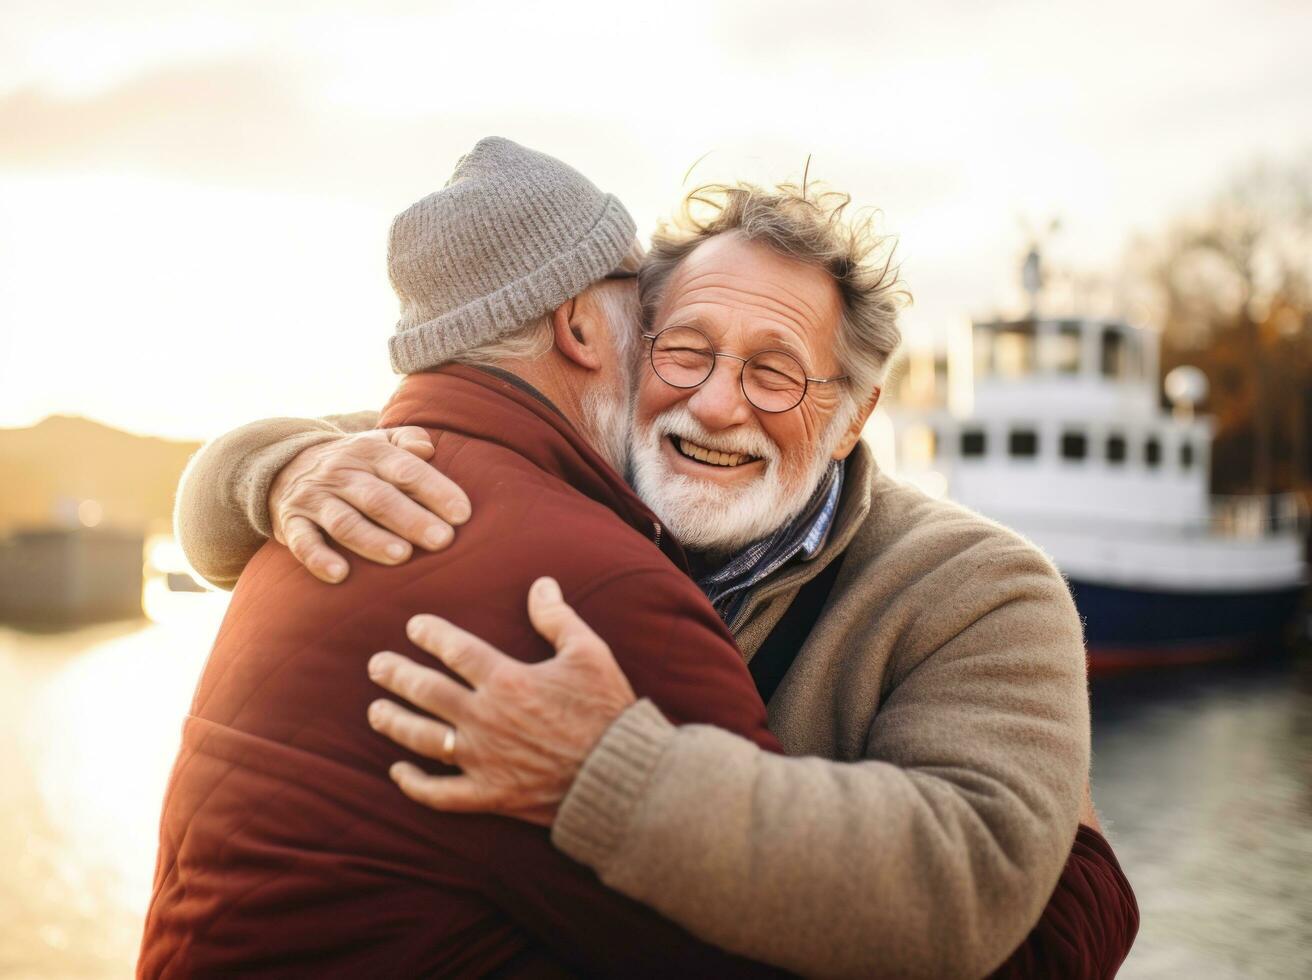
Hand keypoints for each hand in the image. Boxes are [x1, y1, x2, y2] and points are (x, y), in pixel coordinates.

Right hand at [269, 427, 470, 583]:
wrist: (284, 465)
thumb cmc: (354, 463)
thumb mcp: (379, 443)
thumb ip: (407, 440)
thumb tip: (428, 448)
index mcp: (370, 452)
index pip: (406, 470)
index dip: (436, 490)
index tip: (462, 514)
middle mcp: (341, 473)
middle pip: (379, 498)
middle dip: (412, 519)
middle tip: (442, 540)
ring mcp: (315, 499)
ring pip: (345, 521)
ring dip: (372, 540)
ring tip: (401, 556)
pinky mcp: (291, 523)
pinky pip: (302, 542)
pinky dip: (319, 558)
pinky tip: (340, 575)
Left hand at [366, 576, 637, 824]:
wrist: (619, 776)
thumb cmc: (607, 711)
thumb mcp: (589, 654)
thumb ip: (558, 619)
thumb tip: (541, 584)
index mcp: (507, 680)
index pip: (454, 650)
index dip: (430, 634)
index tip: (414, 625)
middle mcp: (485, 718)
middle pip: (426, 691)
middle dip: (396, 675)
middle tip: (376, 665)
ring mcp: (483, 759)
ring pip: (422, 739)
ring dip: (394, 722)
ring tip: (375, 711)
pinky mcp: (489, 794)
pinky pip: (440, 793)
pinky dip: (415, 785)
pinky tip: (398, 773)